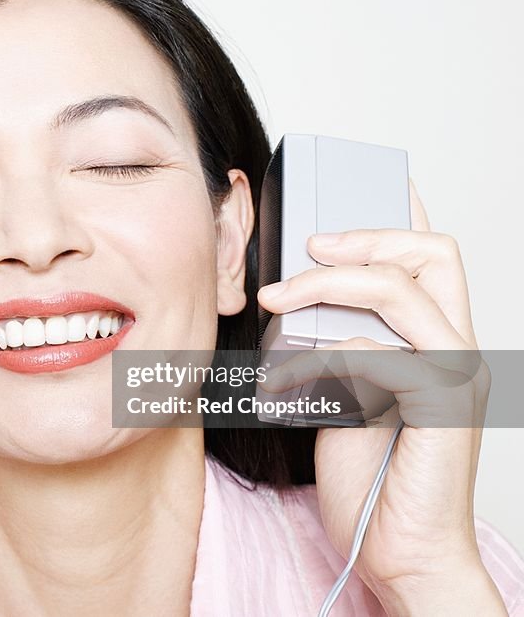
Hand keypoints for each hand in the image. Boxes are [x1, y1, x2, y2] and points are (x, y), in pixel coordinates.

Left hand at [256, 180, 505, 613]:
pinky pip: (377, 354)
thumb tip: (292, 305)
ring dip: (327, 288)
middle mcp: (457, 349)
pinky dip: (319, 359)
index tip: (361, 183)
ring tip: (275, 300)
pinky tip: (282, 381)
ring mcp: (456, 376)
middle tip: (306, 247)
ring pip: (401, 293)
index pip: (432, 256)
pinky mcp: (440, 407)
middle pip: (432, 253)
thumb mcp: (344, 393)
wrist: (397, 551)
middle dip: (362, 238)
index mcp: (437, 340)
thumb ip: (336, 347)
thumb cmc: (372, 477)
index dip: (401, 214)